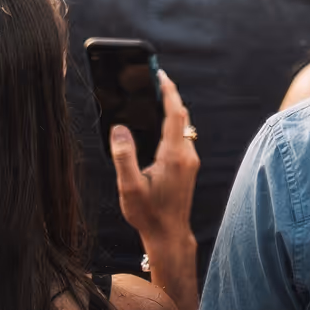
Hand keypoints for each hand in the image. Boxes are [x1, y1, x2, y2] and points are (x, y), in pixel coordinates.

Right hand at [110, 69, 199, 257]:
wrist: (169, 235)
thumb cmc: (148, 214)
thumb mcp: (130, 187)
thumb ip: (124, 156)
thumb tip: (119, 129)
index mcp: (173, 155)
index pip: (175, 113)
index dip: (169, 91)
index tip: (160, 74)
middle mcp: (186, 154)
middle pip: (181, 116)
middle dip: (169, 96)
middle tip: (154, 81)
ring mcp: (190, 160)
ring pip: (184, 126)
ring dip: (171, 111)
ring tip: (154, 100)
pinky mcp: (189, 167)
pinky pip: (183, 137)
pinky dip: (173, 125)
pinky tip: (159, 128)